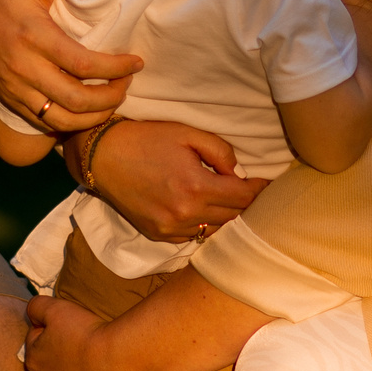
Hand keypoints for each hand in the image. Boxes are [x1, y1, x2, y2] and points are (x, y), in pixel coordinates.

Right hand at [0, 0, 143, 130]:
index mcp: (33, 36)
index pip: (83, 63)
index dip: (115, 68)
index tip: (136, 62)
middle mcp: (23, 67)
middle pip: (76, 100)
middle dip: (110, 99)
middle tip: (127, 85)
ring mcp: (14, 87)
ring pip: (61, 119)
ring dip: (93, 117)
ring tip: (111, 100)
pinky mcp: (7, 98)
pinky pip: (43, 121)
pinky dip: (70, 122)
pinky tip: (86, 109)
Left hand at [23, 295, 128, 370]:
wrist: (117, 360)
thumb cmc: (85, 332)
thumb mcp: (56, 307)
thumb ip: (36, 307)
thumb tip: (33, 313)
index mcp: (33, 358)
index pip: (35, 337)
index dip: (50, 326)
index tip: (67, 323)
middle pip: (45, 361)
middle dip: (56, 351)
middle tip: (78, 340)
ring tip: (83, 362)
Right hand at [86, 119, 266, 239]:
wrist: (103, 156)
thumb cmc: (147, 139)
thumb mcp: (187, 134)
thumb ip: (220, 152)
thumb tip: (239, 173)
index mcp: (195, 187)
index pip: (243, 197)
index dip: (259, 189)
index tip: (268, 183)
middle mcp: (185, 214)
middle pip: (234, 217)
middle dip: (246, 202)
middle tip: (253, 190)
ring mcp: (171, 229)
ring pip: (216, 230)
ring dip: (227, 216)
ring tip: (231, 199)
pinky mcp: (160, 235)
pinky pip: (194, 236)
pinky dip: (205, 224)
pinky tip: (204, 209)